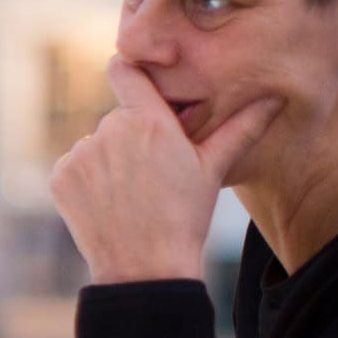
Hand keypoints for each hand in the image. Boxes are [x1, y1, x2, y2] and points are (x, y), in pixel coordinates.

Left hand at [50, 59, 281, 284]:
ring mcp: (81, 153)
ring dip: (108, 160)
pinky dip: (85, 181)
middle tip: (150, 173)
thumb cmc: (186, 216)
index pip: (124, 70)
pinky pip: (73, 167)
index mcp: (148, 120)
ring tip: (132, 194)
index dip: (129, 72)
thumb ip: (241, 127)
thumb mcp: (214, 169)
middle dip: (131, 137)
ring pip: (95, 145)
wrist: (146, 266)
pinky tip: (108, 203)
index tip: (136, 80)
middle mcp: (109, 129)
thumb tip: (276, 97)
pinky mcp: (60, 176)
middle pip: (117, 118)